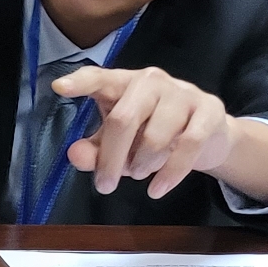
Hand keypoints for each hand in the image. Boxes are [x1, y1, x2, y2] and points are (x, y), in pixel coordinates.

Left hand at [54, 65, 267, 200]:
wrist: (208, 135)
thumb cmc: (152, 132)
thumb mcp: (118, 142)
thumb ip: (94, 150)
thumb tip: (75, 156)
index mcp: (123, 82)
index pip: (98, 77)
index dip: (80, 82)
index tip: (59, 88)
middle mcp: (151, 81)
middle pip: (124, 119)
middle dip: (111, 159)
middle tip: (104, 185)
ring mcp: (183, 93)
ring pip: (155, 137)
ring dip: (142, 164)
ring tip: (139, 173)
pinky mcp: (208, 111)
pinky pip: (188, 146)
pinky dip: (169, 174)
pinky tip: (157, 189)